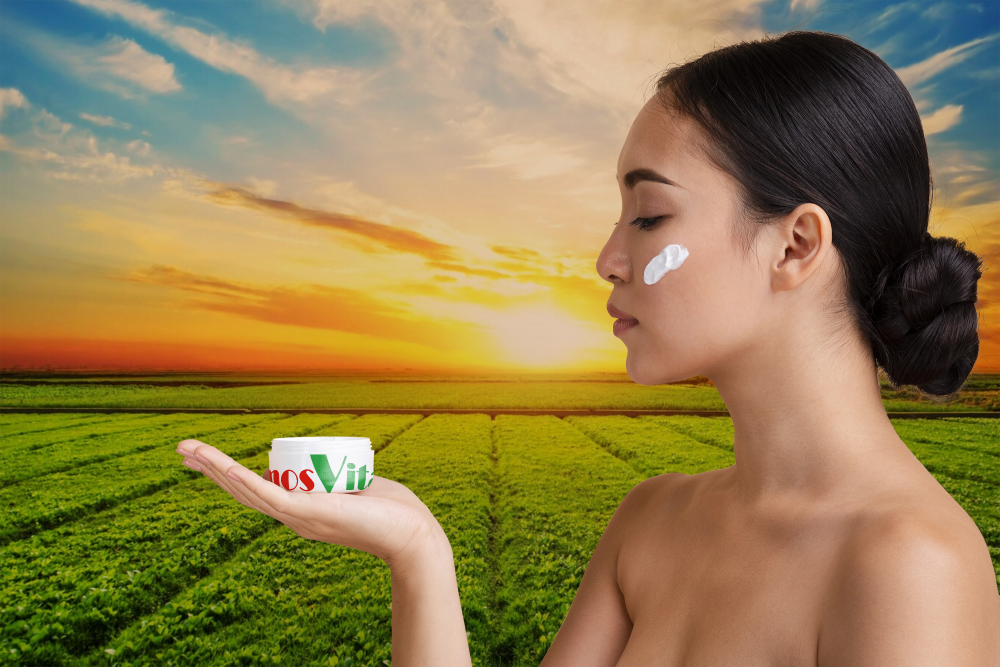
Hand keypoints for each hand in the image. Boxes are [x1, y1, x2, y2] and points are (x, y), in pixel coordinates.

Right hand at [176, 439, 445, 566]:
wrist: (413, 534)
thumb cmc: (394, 513)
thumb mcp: (361, 488)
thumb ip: (350, 481)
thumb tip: (345, 469)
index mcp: (302, 511)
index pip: (259, 491)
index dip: (232, 474)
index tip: (210, 460)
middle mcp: (293, 517)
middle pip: (242, 489)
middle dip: (211, 469)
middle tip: (183, 451)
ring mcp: (296, 516)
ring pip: (244, 489)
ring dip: (213, 468)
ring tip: (185, 450)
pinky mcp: (303, 512)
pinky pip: (263, 492)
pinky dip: (237, 477)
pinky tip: (216, 464)